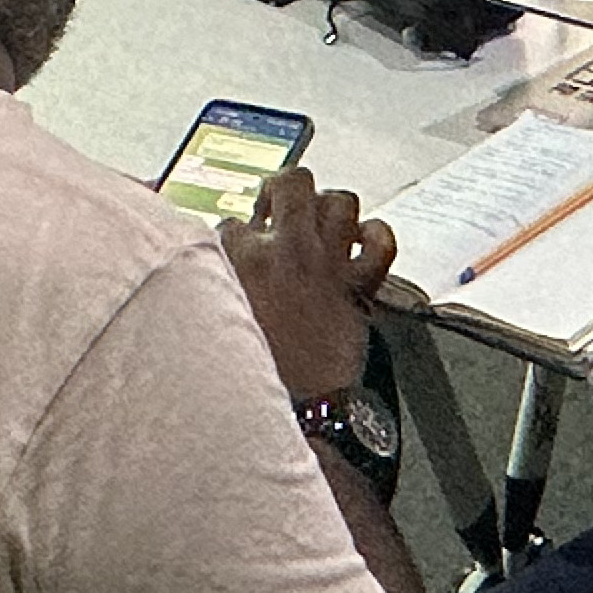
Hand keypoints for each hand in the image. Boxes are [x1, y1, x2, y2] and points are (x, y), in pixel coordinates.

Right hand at [218, 164, 393, 401]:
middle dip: (285, 187)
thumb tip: (213, 270)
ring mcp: (327, 265)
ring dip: (331, 208)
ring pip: (340, 201)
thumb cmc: (256, 374)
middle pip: (292, 181)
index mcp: (239, 262)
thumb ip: (214, 287)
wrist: (299, 410)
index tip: (240, 243)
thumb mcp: (217, 322)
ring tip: (321, 223)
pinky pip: (380, 242)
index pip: (230, 221)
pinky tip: (362, 241)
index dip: (237, 233)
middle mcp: (286, 252)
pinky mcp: (358, 287)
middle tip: (280, 206)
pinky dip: (376, 236)